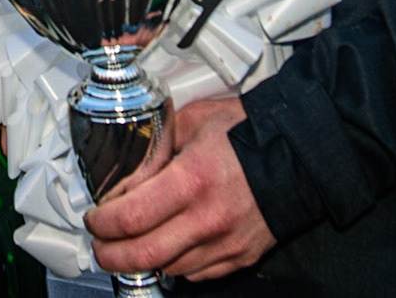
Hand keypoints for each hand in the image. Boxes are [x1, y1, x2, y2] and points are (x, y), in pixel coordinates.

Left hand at [84, 95, 275, 281]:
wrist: (301, 155)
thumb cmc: (252, 133)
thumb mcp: (196, 120)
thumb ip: (159, 143)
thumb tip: (130, 164)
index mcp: (192, 180)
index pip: (130, 218)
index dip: (102, 223)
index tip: (94, 218)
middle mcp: (208, 218)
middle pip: (142, 255)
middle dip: (110, 254)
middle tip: (101, 244)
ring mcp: (225, 243)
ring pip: (167, 268)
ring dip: (142, 260)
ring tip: (130, 244)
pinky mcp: (239, 257)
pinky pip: (196, 273)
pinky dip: (175, 263)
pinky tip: (168, 246)